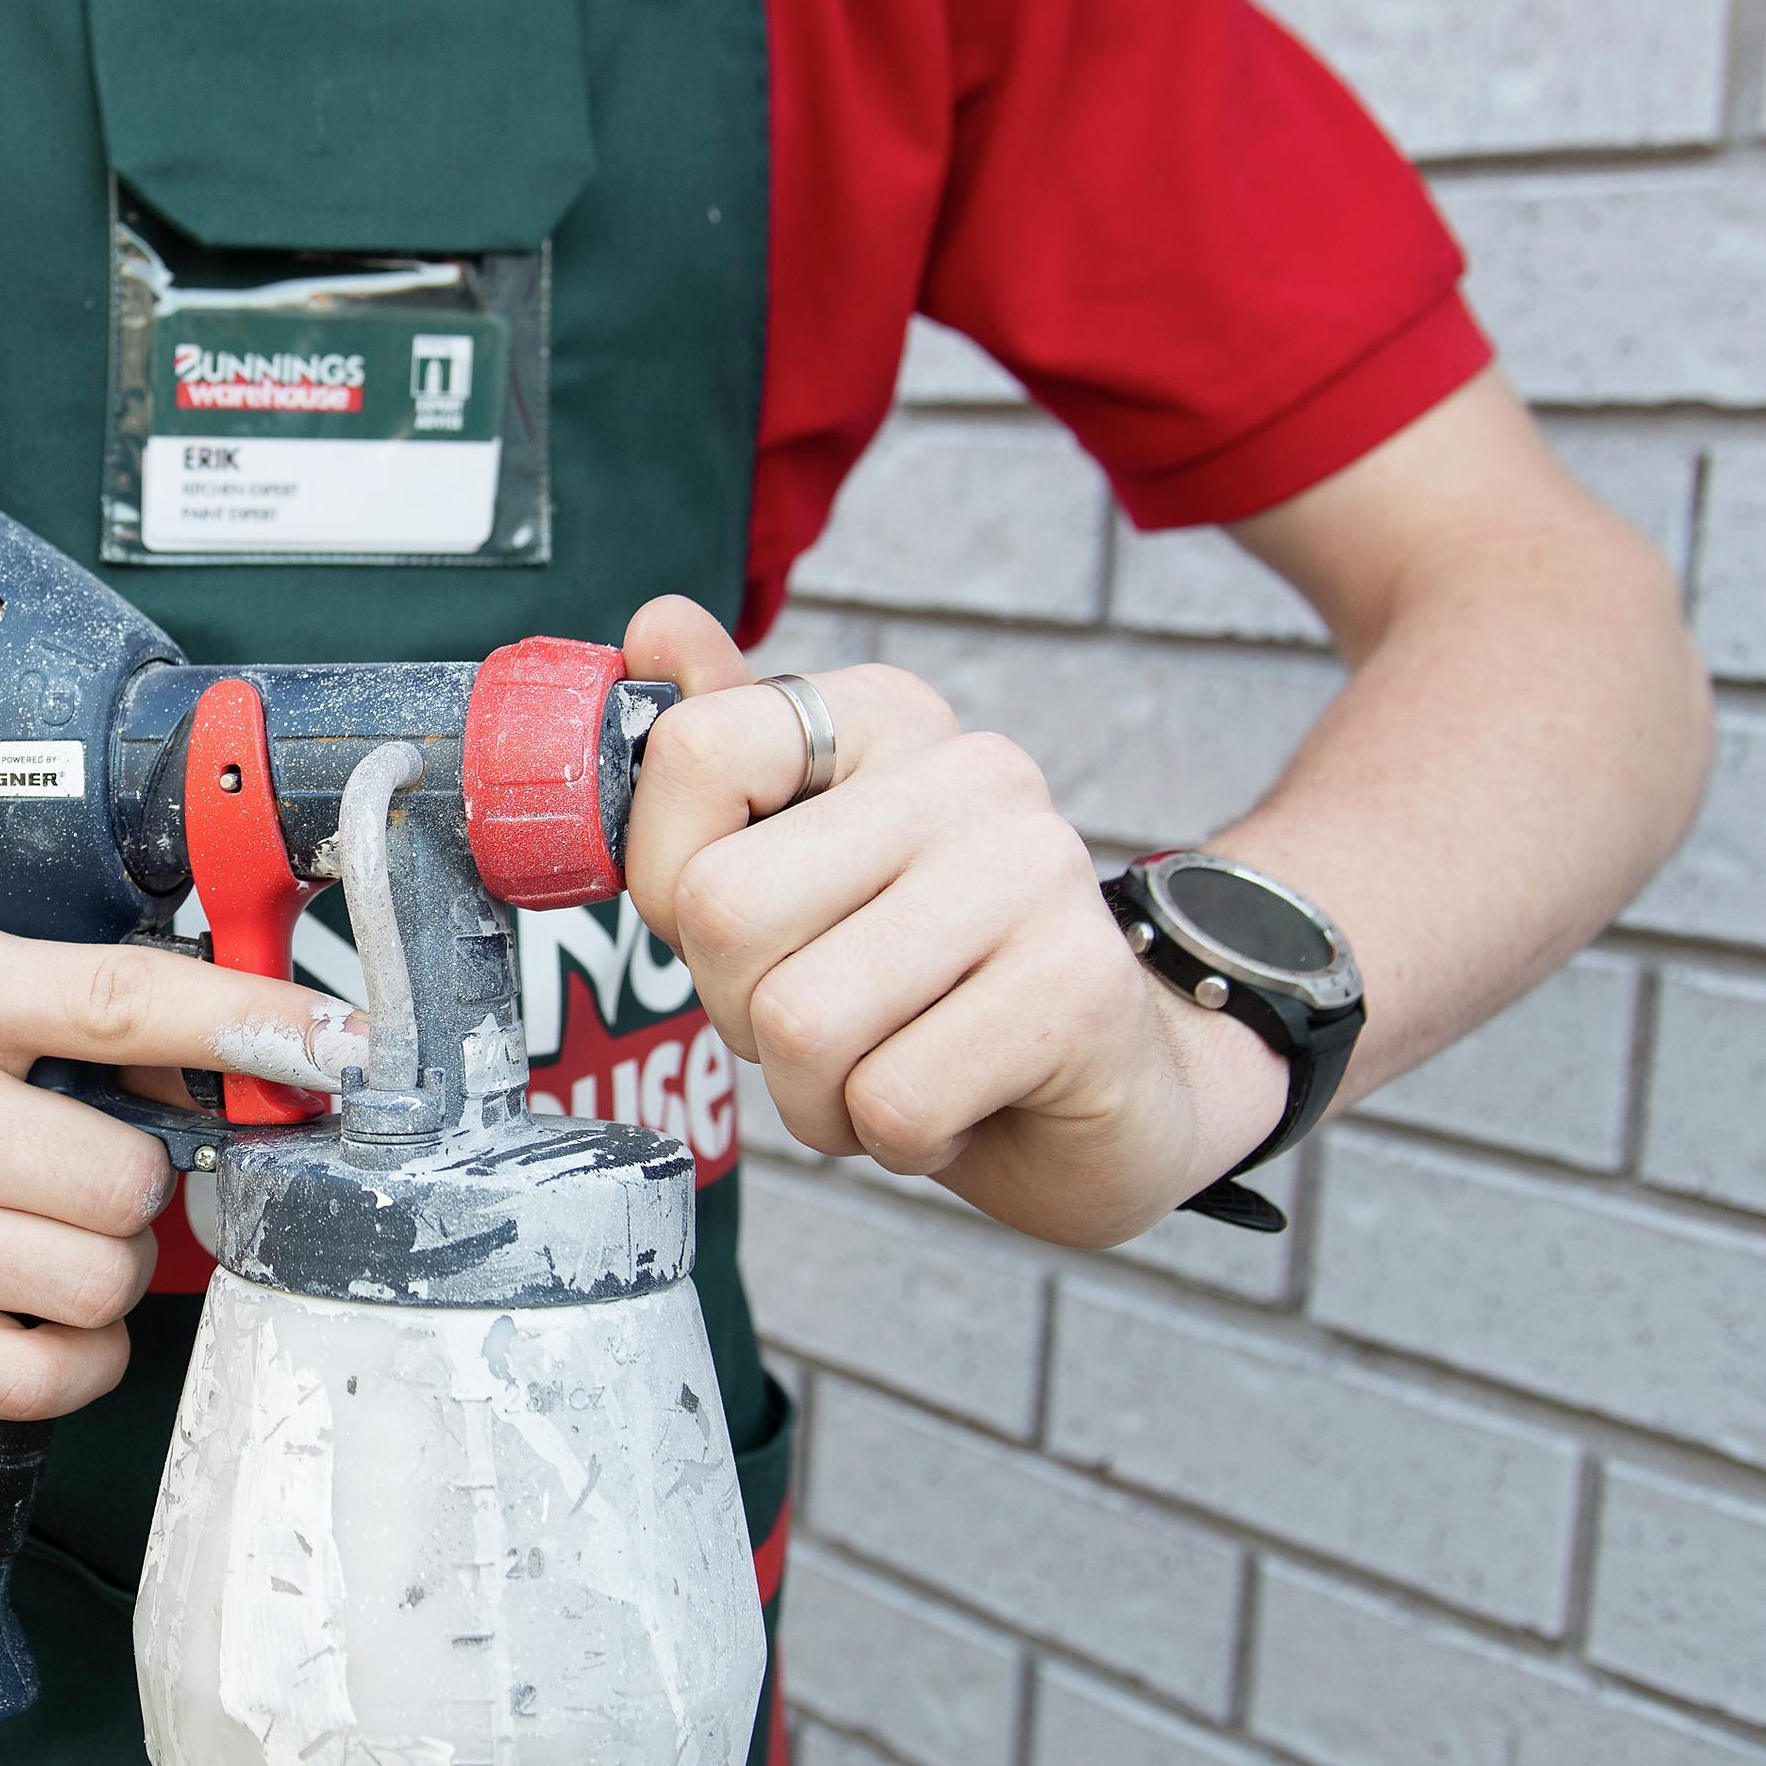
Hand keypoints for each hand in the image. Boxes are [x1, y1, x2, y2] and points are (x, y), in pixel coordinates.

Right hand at [0, 913, 361, 1419]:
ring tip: (61, 1231)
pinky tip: (48, 1312)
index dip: (250, 1026)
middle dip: (142, 1179)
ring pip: (91, 1286)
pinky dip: (73, 1355)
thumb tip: (229, 1045)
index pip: (122, 1003)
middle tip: (97, 1161)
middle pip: (124, 1182)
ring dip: (110, 1269)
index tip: (334, 1049)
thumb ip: (67, 999)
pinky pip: (29, 1378)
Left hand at [618, 598, 1285, 1246]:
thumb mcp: (799, 868)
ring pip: (798, 1023)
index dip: (667, 879)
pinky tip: (952, 1104)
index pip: (693, 752)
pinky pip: (888, 1104)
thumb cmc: (923, 984)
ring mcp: (1036, 872)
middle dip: (738, 1009)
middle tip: (822, 1020)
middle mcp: (969, 771)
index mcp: (885, 718)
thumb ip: (718, 758)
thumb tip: (654, 625)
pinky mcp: (1078, 992)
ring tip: (885, 1066)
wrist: (1111, 1094)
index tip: (730, 923)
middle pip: (723, 909)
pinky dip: (891, 1140)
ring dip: (813, 1094)